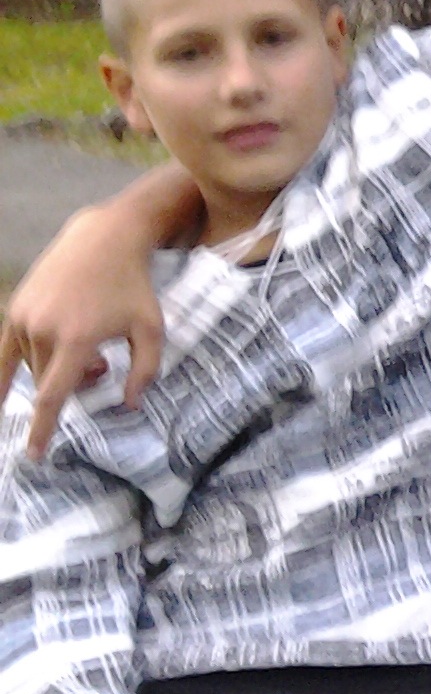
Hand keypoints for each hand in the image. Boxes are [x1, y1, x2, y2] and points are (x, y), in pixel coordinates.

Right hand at [0, 208, 166, 459]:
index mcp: (77, 339)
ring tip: (89, 349)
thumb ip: (146, 370)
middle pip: (48, 382)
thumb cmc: (134, 285)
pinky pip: (5, 352)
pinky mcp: (16, 308)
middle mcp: (44, 330)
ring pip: (32, 367)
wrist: (104, 239)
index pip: (53, 395)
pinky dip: (5, 375)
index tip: (34, 455)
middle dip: (73, 385)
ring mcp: (25, 318)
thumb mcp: (152, 327)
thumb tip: (129, 405)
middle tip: (103, 368)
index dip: (43, 429)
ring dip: (56, 370)